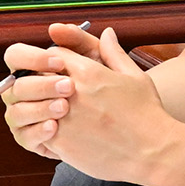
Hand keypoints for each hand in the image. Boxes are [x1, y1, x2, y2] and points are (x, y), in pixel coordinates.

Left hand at [0, 24, 176, 177]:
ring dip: (39, 105)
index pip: (54, 53)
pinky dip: (43, 128)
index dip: (56, 60)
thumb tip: (106, 33)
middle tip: (53, 91)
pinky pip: (37, 129)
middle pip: (37, 75)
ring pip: (32, 102)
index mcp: (88, 72)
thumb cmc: (147, 114)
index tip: (62, 70)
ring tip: (54, 112)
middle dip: (42, 81)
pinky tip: (60, 131)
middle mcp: (71, 92)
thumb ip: (114, 54)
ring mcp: (62, 117)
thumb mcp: (135, 77)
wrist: (152, 152)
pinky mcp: (59, 141)